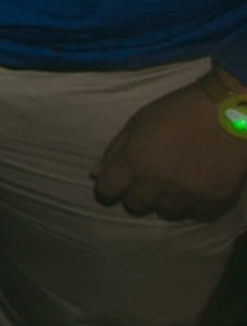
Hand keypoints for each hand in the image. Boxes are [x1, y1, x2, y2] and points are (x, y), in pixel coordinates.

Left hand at [92, 75, 246, 219]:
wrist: (230, 110)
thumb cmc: (178, 111)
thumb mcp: (138, 123)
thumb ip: (114, 151)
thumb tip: (95, 175)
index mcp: (135, 160)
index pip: (106, 191)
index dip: (109, 188)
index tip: (118, 183)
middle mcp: (158, 181)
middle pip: (135, 205)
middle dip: (138, 194)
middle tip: (151, 179)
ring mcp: (188, 192)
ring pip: (166, 212)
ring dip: (166, 200)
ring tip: (176, 182)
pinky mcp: (216, 199)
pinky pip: (197, 215)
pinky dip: (195, 205)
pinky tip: (196, 189)